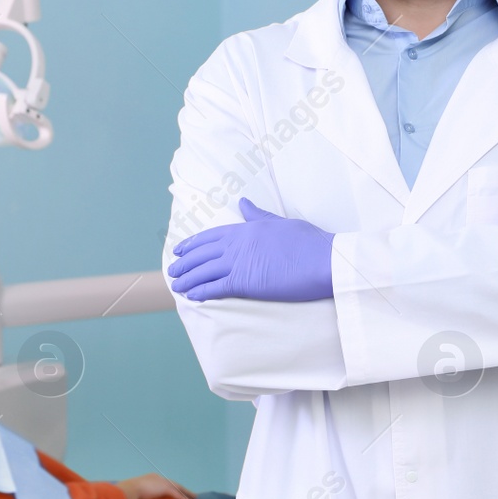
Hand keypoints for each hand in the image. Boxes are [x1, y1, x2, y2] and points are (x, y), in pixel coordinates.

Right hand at [117, 473, 196, 498]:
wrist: (128, 489)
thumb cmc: (126, 493)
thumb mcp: (132, 494)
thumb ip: (136, 498)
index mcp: (150, 478)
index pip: (164, 483)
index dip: (171, 488)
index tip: (176, 491)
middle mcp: (158, 478)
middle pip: (174, 484)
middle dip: (183, 489)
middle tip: (191, 494)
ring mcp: (162, 483)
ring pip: (179, 489)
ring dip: (188, 494)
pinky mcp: (165, 489)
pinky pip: (178, 496)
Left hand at [167, 197, 334, 301]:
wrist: (324, 260)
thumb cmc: (310, 242)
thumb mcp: (281, 222)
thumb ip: (258, 215)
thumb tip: (243, 202)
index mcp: (248, 229)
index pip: (213, 236)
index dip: (195, 243)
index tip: (182, 249)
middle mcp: (239, 244)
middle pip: (204, 253)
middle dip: (186, 261)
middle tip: (173, 268)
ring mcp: (240, 263)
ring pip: (205, 271)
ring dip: (188, 278)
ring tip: (176, 285)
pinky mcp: (245, 283)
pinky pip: (216, 288)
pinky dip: (201, 291)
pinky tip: (191, 296)